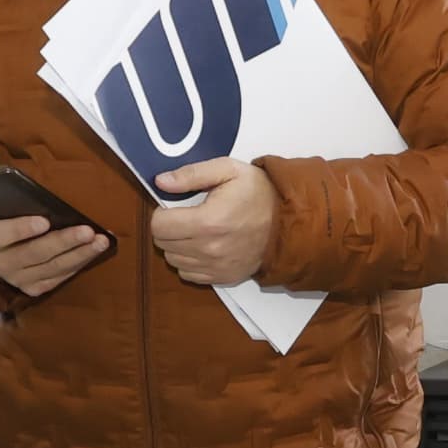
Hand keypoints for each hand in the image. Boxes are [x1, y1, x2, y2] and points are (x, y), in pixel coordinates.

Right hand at [0, 211, 107, 299]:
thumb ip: (6, 203)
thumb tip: (36, 192)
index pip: (1, 235)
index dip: (22, 229)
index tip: (44, 221)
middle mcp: (1, 264)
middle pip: (35, 253)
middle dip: (64, 242)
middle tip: (88, 231)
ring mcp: (18, 279)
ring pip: (52, 268)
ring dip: (80, 254)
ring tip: (101, 241)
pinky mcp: (33, 289)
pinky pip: (59, 278)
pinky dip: (79, 264)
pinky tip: (94, 251)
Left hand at [148, 158, 279, 286]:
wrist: (289, 222)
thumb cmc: (258, 192)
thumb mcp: (228, 170)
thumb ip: (192, 174)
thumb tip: (160, 181)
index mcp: (208, 221)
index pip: (159, 226)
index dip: (162, 213)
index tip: (176, 207)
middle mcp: (209, 249)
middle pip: (163, 244)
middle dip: (168, 228)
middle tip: (185, 217)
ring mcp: (216, 267)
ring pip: (173, 260)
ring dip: (177, 246)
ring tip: (194, 232)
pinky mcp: (222, 278)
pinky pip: (188, 274)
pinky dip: (189, 261)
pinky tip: (202, 247)